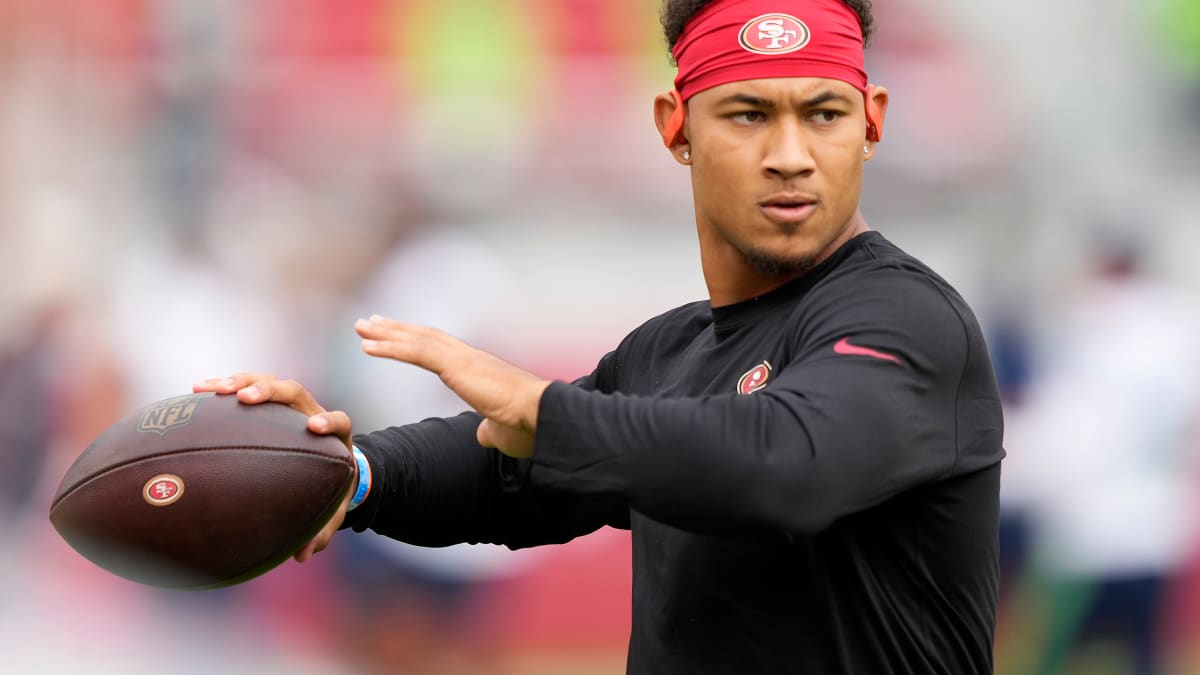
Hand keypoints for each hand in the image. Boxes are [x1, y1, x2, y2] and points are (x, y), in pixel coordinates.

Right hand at [192, 373, 353, 561]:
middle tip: (246, 398)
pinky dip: (223, 388)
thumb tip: (303, 555)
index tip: (314, 427)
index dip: (329, 420)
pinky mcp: (266, 404)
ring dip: (240, 382)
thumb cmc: (328, 490)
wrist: (326, 464)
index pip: (337, 420)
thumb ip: (322, 532)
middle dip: (270, 391)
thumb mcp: (330, 512)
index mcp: (334, 436)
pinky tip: (196, 391)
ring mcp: (287, 406)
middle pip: (294, 391)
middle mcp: (310, 413)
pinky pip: (244, 389)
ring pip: (265, 383)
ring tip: (212, 390)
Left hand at [355, 315, 549, 457]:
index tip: (395, 336)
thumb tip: (483, 434)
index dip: (416, 341)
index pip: (441, 350)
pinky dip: (391, 347)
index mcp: (479, 370)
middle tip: (370, 323)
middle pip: (424, 337)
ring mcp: (463, 359)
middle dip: (395, 329)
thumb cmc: (528, 425)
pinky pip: (417, 352)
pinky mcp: (457, 366)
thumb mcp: (501, 430)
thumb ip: (489, 428)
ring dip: (386, 333)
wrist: (542, 415)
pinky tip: (369, 347)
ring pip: (417, 339)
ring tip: (361, 328)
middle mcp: (469, 357)